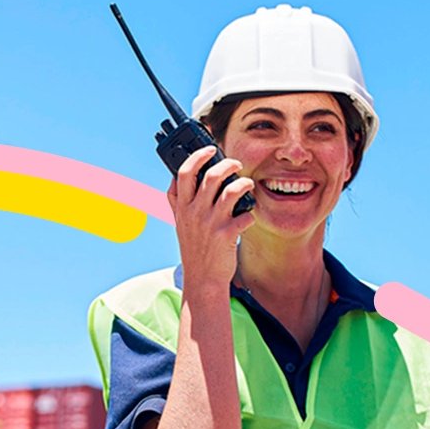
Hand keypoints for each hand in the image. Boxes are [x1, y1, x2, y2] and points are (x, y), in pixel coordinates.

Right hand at [167, 145, 254, 295]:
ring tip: (249, 184)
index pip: (184, 173)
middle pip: (210, 176)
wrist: (203, 280)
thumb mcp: (180, 223)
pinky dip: (251, 213)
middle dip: (227, 164)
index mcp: (182, 207)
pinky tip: (249, 217)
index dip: (197, 156)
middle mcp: (194, 213)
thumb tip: (179, 177)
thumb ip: (178, 201)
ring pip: (231, 191)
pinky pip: (245, 215)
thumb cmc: (195, 249)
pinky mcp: (226, 235)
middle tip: (236, 163)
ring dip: (244, 183)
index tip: (209, 148)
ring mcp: (210, 224)